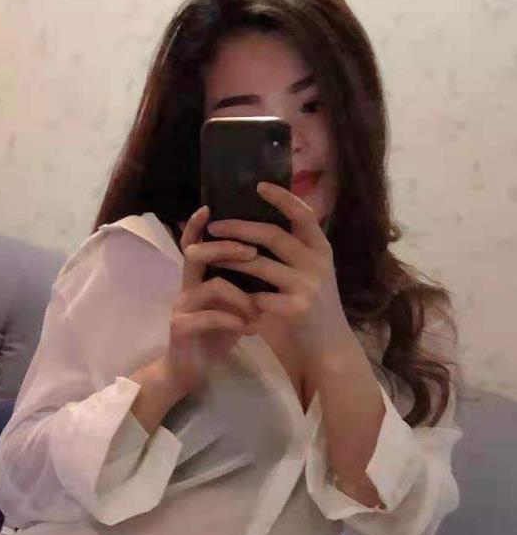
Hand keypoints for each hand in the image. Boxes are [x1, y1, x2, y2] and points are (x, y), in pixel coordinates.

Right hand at [163, 206, 260, 395]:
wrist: (188, 371)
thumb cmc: (213, 336)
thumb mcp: (230, 306)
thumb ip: (239, 285)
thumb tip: (267, 260)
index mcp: (197, 279)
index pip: (194, 244)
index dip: (197, 226)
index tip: (209, 207)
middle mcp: (185, 287)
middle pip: (198, 254)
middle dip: (227, 249)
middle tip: (252, 252)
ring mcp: (181, 307)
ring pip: (213, 286)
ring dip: (242, 297)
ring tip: (258, 312)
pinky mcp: (181, 328)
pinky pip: (211, 316)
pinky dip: (233, 321)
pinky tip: (248, 330)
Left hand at [187, 183, 349, 358]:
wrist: (329, 349)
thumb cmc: (312, 308)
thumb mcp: (310, 273)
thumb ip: (292, 252)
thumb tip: (257, 227)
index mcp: (321, 249)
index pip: (303, 214)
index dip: (282, 198)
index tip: (259, 185)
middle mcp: (317, 262)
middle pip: (272, 235)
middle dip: (239, 227)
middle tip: (213, 225)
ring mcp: (308, 285)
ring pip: (259, 264)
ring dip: (229, 259)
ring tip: (207, 255)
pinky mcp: (297, 309)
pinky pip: (258, 296)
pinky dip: (239, 296)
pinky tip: (223, 295)